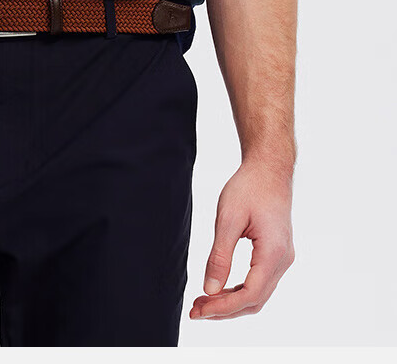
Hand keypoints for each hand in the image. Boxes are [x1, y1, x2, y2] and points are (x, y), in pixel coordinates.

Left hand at [190, 157, 294, 319]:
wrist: (270, 168)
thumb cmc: (249, 187)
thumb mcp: (228, 219)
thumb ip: (219, 257)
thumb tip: (210, 290)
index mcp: (273, 253)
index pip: (249, 295)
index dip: (223, 307)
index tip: (199, 310)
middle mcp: (283, 260)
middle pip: (255, 300)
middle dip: (225, 309)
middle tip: (196, 310)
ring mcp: (283, 258)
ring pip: (258, 294)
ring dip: (232, 302)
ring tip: (204, 301)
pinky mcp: (278, 254)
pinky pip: (260, 282)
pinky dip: (240, 290)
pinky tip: (221, 289)